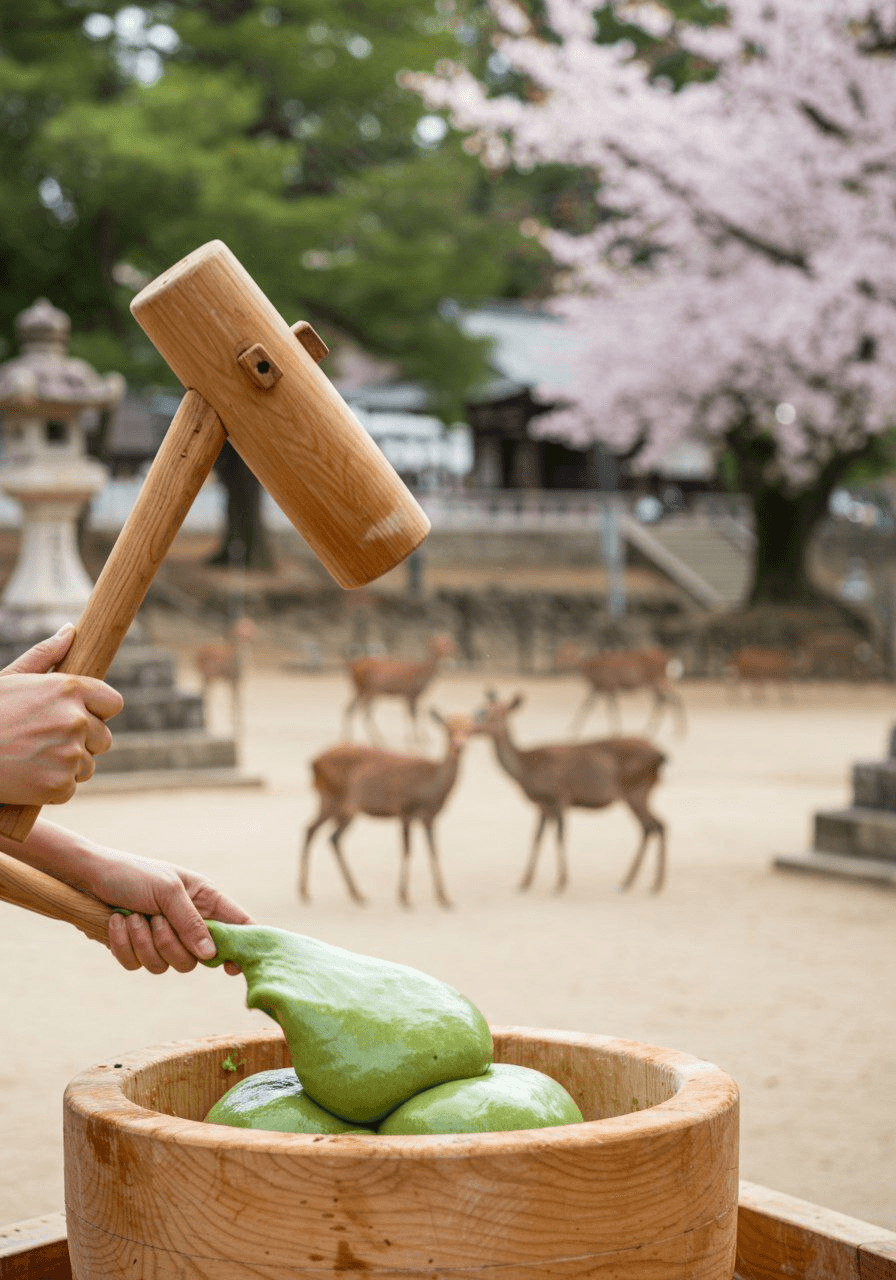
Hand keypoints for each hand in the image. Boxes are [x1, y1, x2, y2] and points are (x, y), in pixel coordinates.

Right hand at [0, 627, 123, 804]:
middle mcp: (75, 719)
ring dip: (66, 766)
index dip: (97, 712)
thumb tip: (72, 631)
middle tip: (44, 742)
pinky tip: (27, 777)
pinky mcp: (59, 785)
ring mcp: (69, 754)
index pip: (113, 703)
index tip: (79, 718)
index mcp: (68, 689)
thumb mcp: (11, 678)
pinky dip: (52, 788)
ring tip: (31, 758)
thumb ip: (46, 655)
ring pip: (87, 765)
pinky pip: (69, 788)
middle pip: (104, 738)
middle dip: (82, 742)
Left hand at [85, 849, 252, 974]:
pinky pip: (138, 965)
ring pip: (166, 965)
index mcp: (204, 900)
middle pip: (196, 959)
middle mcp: (187, 922)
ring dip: (144, 942)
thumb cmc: (133, 874)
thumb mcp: (167, 891)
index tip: (234, 967)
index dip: (243, 946)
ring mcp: (162, 938)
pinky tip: (116, 923)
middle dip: (171, 943)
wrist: (88, 878)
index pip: (237, 925)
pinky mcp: (138, 948)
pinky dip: (124, 946)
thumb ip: (191, 922)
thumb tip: (212, 955)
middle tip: (155, 920)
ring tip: (132, 917)